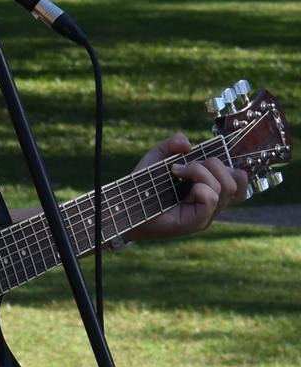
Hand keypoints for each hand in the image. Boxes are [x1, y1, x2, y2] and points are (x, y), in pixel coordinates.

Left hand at [128, 133, 247, 241]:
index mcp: (211, 189)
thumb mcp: (159, 156)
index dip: (232, 166)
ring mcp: (207, 215)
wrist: (126, 205)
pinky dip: (198, 185)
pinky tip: (179, 185)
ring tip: (178, 173)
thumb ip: (174, 143)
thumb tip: (188, 144)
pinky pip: (211, 198)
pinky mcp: (197, 223)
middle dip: (212, 163)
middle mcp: (213, 204)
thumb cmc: (143, 184)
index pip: (241, 181)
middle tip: (184, 167)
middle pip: (237, 180)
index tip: (206, 159)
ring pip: (225, 187)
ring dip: (200, 172)